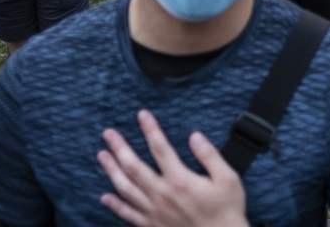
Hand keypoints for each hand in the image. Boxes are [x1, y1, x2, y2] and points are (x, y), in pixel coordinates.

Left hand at [97, 110, 248, 226]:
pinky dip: (115, 205)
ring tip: (102, 156)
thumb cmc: (227, 209)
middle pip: (134, 167)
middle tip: (108, 133)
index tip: (142, 114)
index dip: (150, 129)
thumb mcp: (228, 179)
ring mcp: (154, 212)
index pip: (160, 148)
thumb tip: (194, 136)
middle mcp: (162, 194)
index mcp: (180, 180)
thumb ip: (210, 156)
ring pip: (126, 188)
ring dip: (111, 170)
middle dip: (119, 148)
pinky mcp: (151, 225)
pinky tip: (105, 196)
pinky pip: (128, 214)